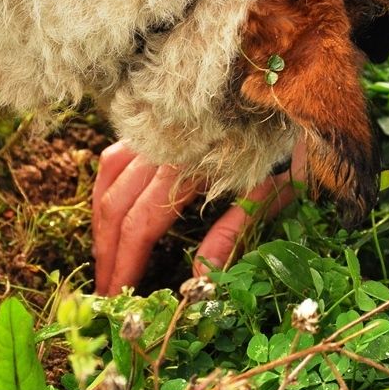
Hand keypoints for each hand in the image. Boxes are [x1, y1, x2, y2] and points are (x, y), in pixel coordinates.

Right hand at [91, 140, 306, 294]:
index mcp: (190, 168)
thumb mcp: (269, 191)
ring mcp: (155, 133)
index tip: (118, 296)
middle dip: (107, 255)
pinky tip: (108, 211)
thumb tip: (201, 277)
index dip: (126, 264)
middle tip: (104, 292)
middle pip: (117, 207)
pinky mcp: (155, 125)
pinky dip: (105, 187)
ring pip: (109, 182)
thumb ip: (232, 232)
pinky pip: (116, 157)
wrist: (285, 93)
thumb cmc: (286, 144)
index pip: (141, 224)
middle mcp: (163, 148)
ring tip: (103, 260)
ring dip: (101, 225)